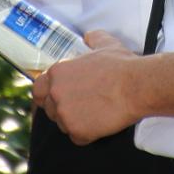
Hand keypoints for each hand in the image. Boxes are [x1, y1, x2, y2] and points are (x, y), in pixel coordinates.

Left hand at [32, 30, 141, 144]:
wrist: (135, 85)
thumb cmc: (121, 65)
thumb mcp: (104, 43)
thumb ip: (92, 38)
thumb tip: (88, 36)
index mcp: (58, 72)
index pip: (38, 88)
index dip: (46, 93)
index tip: (57, 95)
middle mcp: (56, 93)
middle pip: (49, 108)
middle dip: (61, 108)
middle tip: (79, 104)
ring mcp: (65, 114)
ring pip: (62, 123)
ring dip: (74, 120)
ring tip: (93, 111)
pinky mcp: (77, 131)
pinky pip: (77, 136)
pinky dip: (87, 133)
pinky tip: (99, 121)